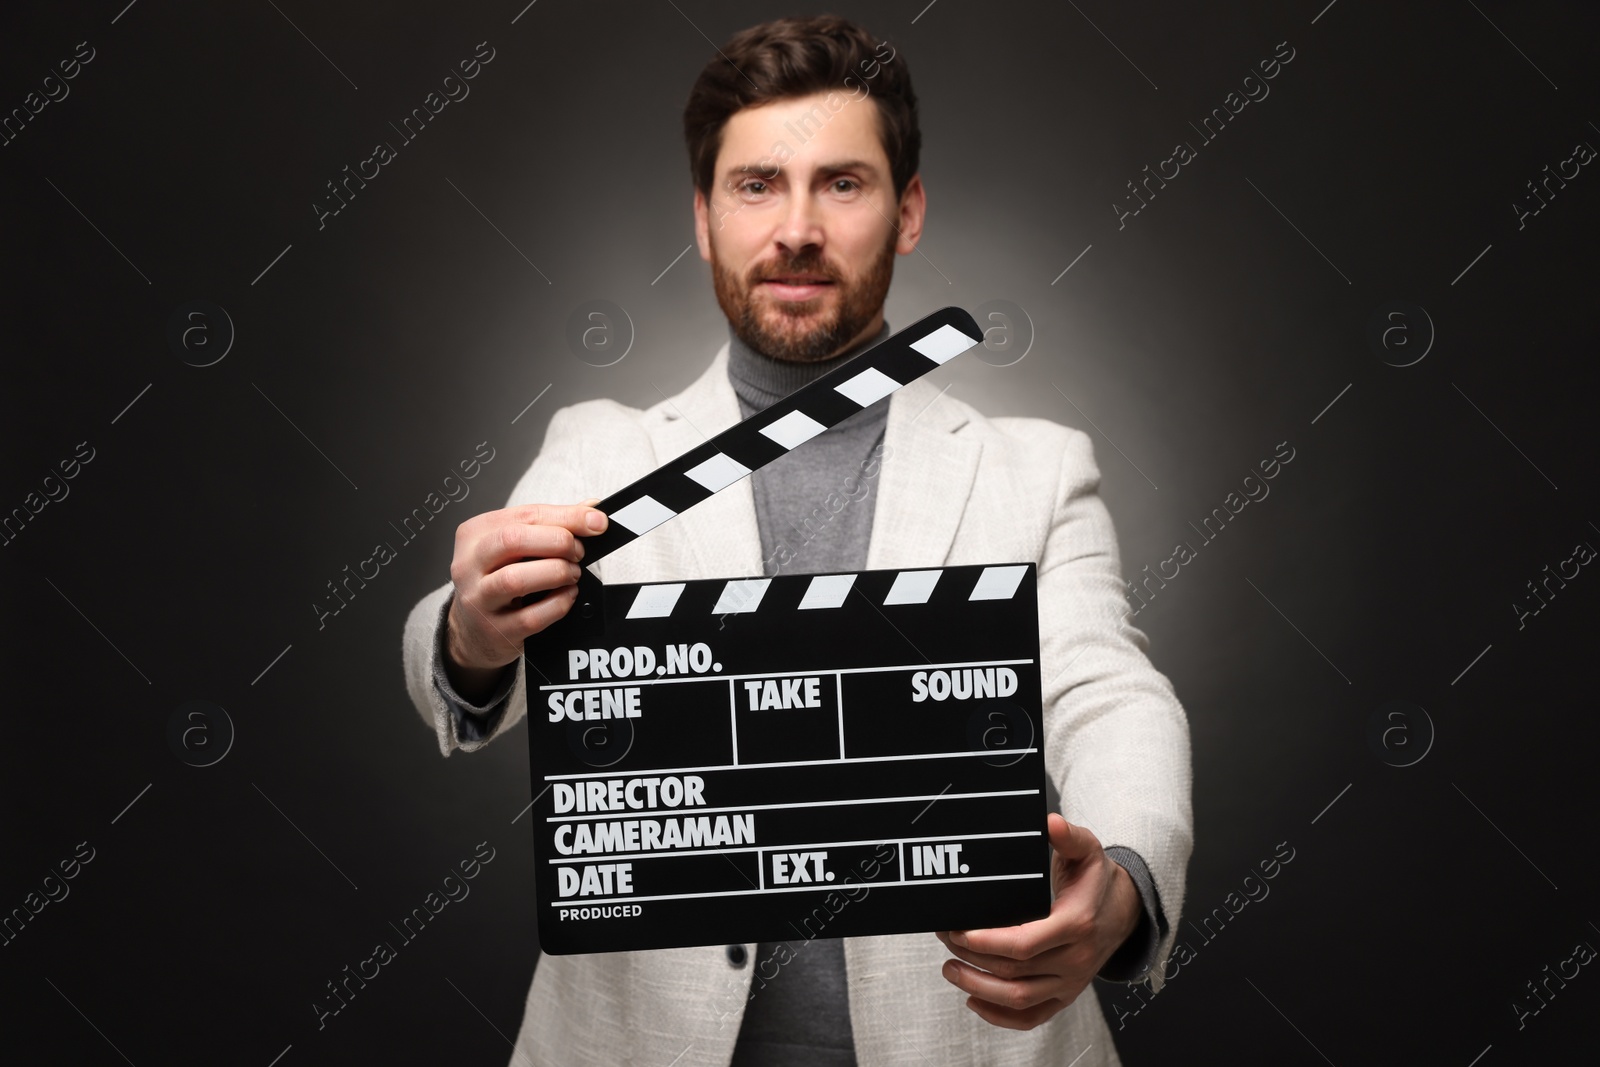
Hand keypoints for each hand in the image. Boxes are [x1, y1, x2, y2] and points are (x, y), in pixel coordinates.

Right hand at [444, 499, 605, 699]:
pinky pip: (531, 616)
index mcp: (474, 535)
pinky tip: (567, 595)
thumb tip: (591, 510)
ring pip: (516, 579)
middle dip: (558, 542)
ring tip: (572, 574)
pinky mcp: (495, 631)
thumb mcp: (514, 548)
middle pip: (513, 540)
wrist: (474, 630)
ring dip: (557, 572)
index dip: (567, 516)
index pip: (524, 515)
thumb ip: (550, 525)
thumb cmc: (497, 580)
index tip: (597, 521)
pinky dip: (559, 603)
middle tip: (578, 552)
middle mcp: (469, 565)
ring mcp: (478, 600)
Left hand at [936, 814, 1141, 1029]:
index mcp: (1077, 925)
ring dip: (977, 987)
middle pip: (1013, 971)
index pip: (1024, 944)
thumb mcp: (1087, 850)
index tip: (958, 930)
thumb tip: (1049, 822)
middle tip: (945, 937)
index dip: (986, 941)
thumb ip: (1067, 836)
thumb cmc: (1096, 880)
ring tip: (950, 968)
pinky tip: (973, 1000)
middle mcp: (1075, 960)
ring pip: (1018, 998)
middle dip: (971, 957)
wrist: (1124, 912)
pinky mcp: (1066, 996)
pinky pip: (1031, 1018)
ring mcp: (1070, 983)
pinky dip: (999, 1016)